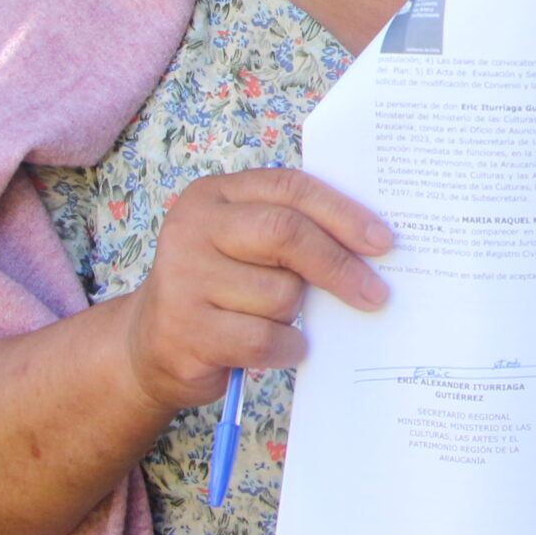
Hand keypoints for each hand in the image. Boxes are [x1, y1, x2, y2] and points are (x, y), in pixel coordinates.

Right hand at [120, 168, 392, 411]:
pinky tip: (285, 346)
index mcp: (214, 194)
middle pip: (286, 233)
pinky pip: (263, 338)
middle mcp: (192, 227)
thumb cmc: (220, 289)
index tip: (383, 241)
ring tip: (283, 320)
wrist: (151, 344)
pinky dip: (287, 347)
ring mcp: (183, 278)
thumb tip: (371, 246)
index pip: (290, 188)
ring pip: (279, 293)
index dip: (343, 213)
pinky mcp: (184, 329)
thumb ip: (292, 231)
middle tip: (375, 292)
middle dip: (339, 264)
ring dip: (298, 314)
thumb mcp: (246, 245)